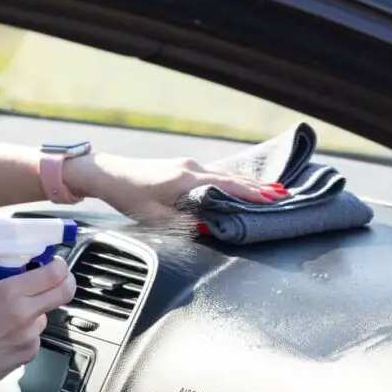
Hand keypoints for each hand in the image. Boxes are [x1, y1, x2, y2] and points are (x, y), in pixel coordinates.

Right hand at [0, 257, 74, 391]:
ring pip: (47, 313)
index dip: (60, 265)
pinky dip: (27, 330)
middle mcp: (26, 313)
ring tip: (10, 315)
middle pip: (65, 291)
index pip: (54, 273)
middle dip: (64, 281)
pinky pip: (37, 333)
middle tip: (54, 279)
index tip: (55, 262)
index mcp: (10, 293)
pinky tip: (6, 334)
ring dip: (36, 309)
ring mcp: (32, 335)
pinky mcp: (32, 351)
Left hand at [64, 153, 288, 219]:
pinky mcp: (183, 167)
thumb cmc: (129, 196)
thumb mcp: (154, 216)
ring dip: (246, 184)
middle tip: (282, 194)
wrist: (108, 174)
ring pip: (225, 175)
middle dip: (258, 187)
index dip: (252, 193)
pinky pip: (215, 174)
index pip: (227, 185)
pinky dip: (231, 181)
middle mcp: (191, 167)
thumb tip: (210, 226)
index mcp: (186, 179)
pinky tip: (241, 185)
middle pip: (232, 177)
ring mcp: (188, 165)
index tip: (273, 198)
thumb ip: (184, 222)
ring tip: (269, 190)